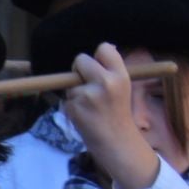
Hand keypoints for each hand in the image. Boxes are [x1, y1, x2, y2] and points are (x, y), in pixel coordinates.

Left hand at [63, 44, 159, 188]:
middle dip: (78, 69)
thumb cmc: (117, 113)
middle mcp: (105, 81)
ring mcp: (87, 94)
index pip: (104, 48)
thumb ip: (110, 70)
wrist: (115, 140)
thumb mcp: (122, 87)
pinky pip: (67, 98)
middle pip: (80, 60)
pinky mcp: (74, 106)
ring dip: (75, 91)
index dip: (96, 56)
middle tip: (85, 82)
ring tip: (90, 106)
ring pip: (71, 82)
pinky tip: (84, 115)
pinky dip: (72, 105)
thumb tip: (102, 49)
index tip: (96, 66)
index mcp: (120, 75)